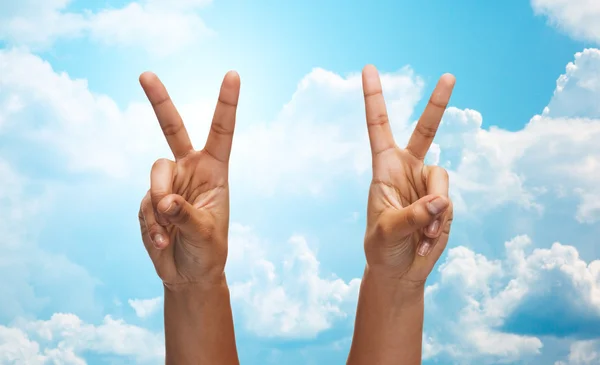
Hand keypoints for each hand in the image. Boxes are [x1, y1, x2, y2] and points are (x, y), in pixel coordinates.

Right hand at [137, 71, 239, 287]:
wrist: (189, 274)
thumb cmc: (208, 251)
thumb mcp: (205, 233)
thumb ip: (186, 215)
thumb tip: (162, 201)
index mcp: (214, 170)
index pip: (221, 131)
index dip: (226, 103)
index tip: (232, 74)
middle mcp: (190, 169)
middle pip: (171, 129)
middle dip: (159, 101)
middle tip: (145, 74)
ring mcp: (167, 183)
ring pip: (154, 174)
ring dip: (159, 206)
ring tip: (169, 232)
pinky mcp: (149, 200)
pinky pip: (144, 204)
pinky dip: (150, 225)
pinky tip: (161, 242)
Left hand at [362, 65, 454, 284]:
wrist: (399, 271)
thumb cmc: (382, 248)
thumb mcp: (387, 231)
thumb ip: (413, 215)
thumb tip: (441, 200)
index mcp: (384, 168)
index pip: (378, 126)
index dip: (374, 98)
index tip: (368, 69)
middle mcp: (408, 169)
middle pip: (426, 131)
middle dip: (438, 104)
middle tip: (450, 76)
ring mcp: (428, 185)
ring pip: (443, 178)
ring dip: (434, 210)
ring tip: (420, 234)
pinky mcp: (444, 202)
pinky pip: (449, 204)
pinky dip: (440, 225)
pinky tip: (426, 240)